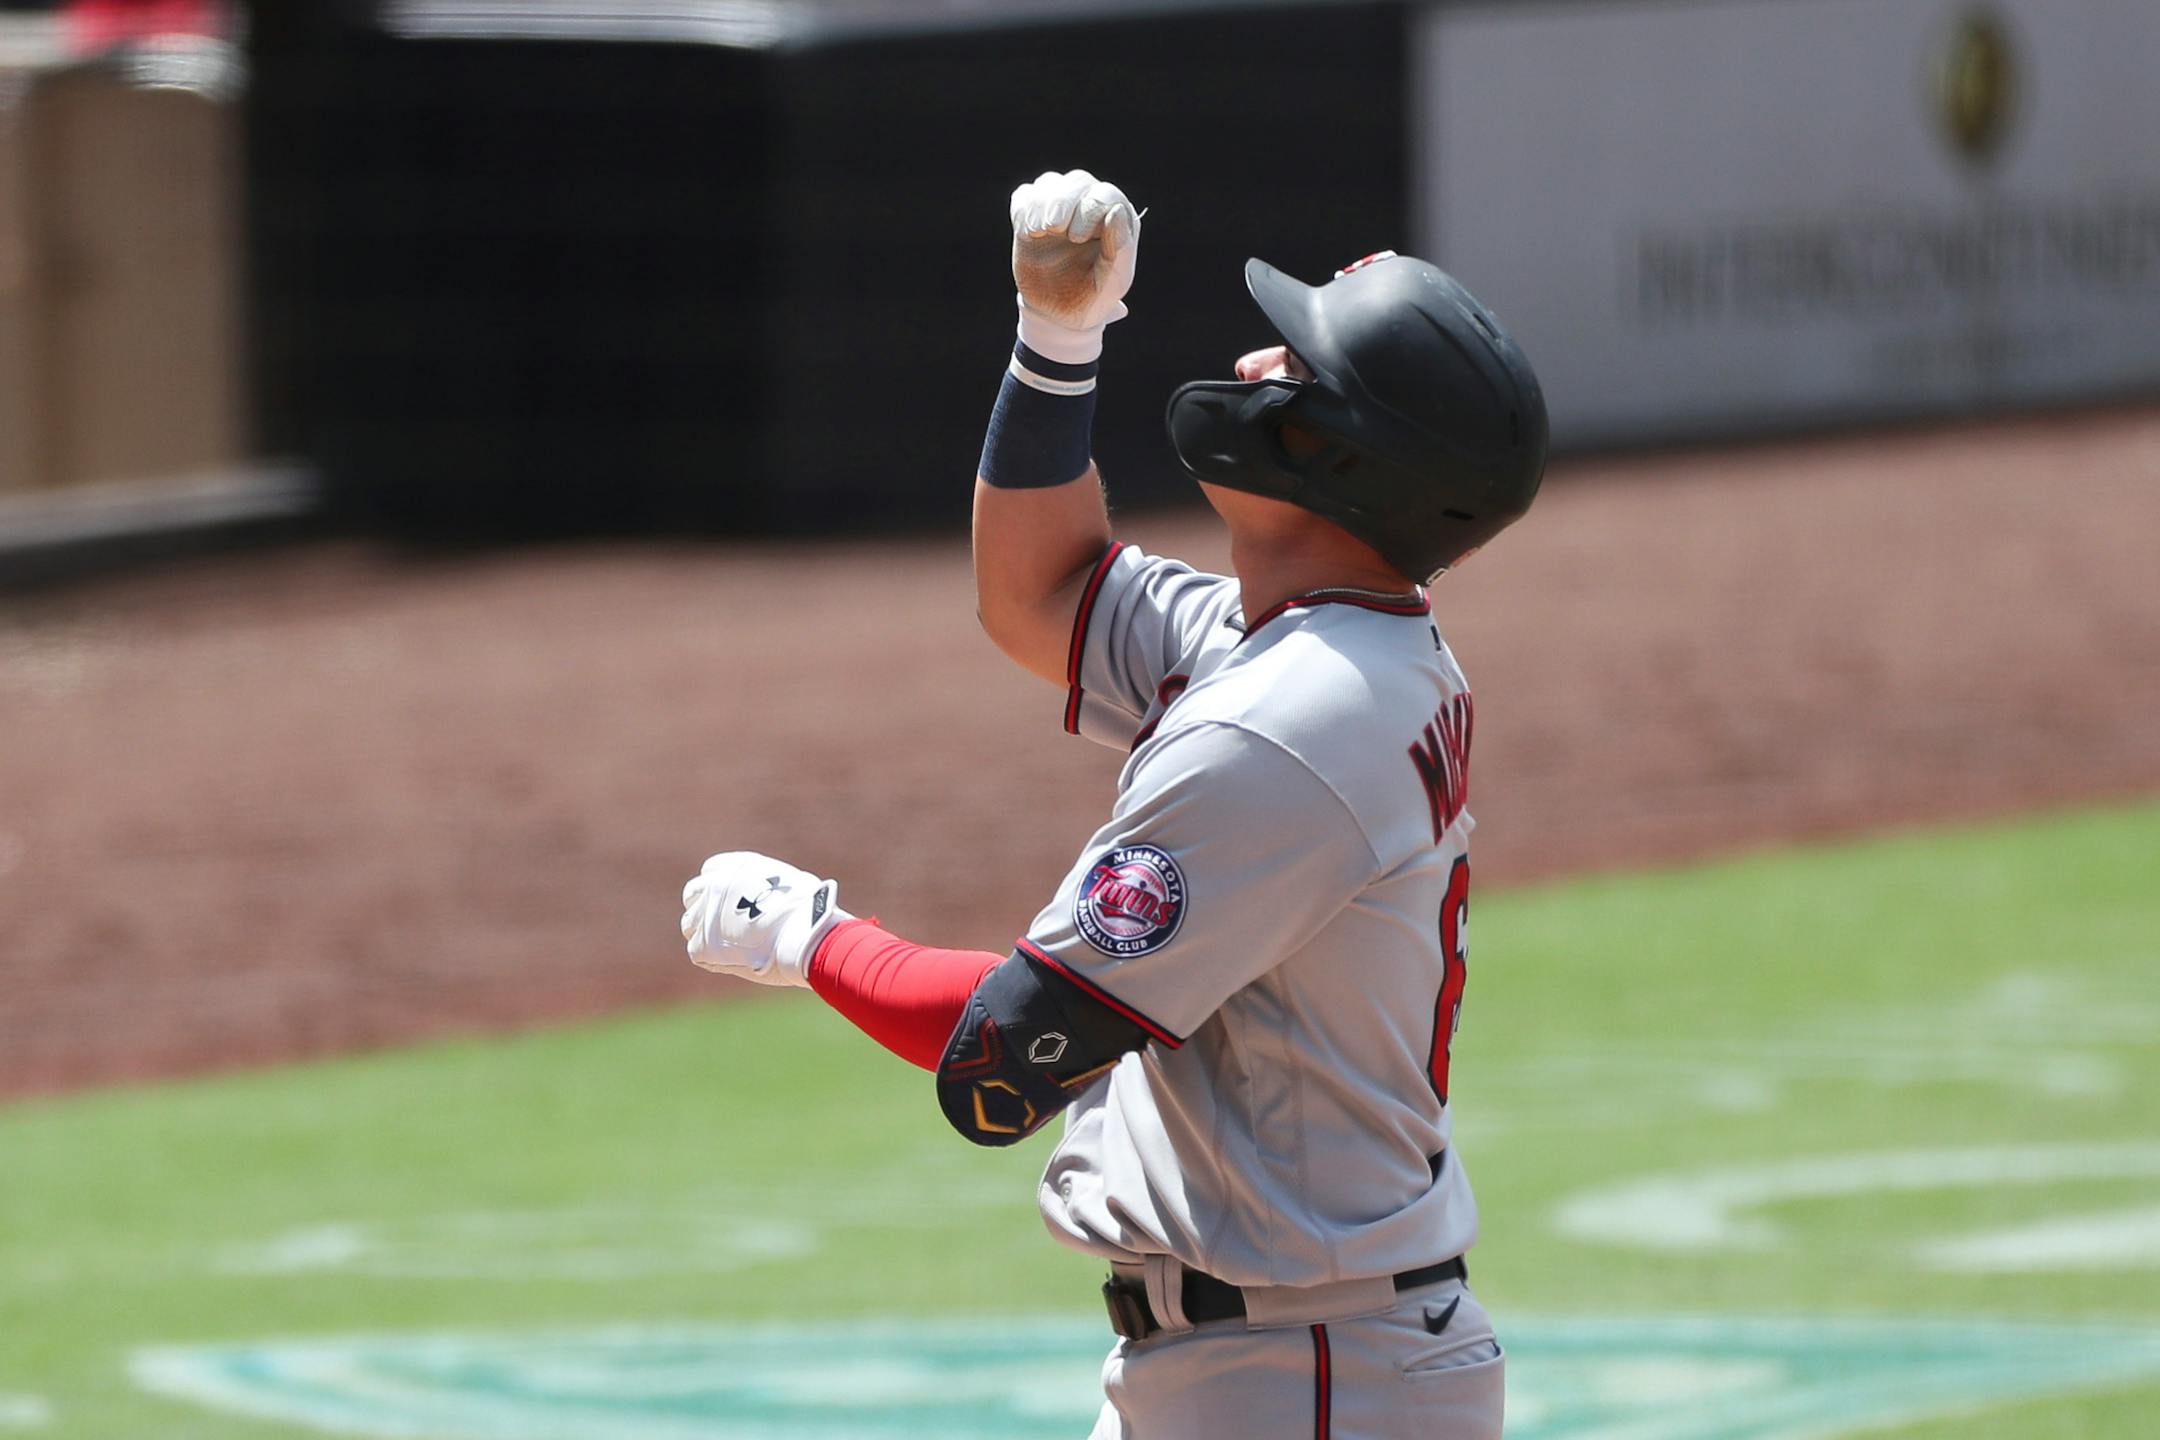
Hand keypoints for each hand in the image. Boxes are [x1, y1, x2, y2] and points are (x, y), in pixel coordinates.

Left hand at [680, 852, 850, 987]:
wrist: (806, 936)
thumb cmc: (809, 912)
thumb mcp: (788, 881)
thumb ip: (763, 884)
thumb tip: (765, 894)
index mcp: (735, 867)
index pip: (711, 870)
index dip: (719, 886)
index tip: (728, 900)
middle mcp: (714, 885)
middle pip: (693, 894)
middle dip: (704, 907)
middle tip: (721, 923)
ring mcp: (705, 915)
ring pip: (691, 924)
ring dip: (704, 932)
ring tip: (727, 946)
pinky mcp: (702, 945)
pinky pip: (697, 951)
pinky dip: (713, 958)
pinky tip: (733, 961)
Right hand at [1009, 168, 1140, 363]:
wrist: (1059, 316)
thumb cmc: (1093, 299)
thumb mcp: (1114, 283)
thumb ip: (1121, 249)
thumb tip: (1116, 210)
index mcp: (1116, 221)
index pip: (1105, 194)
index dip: (1091, 208)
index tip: (1077, 238)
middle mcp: (1089, 209)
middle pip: (1077, 181)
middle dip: (1063, 200)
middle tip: (1054, 227)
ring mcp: (1060, 211)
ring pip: (1049, 183)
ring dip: (1042, 203)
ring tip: (1039, 231)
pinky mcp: (1033, 218)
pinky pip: (1024, 196)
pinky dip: (1024, 208)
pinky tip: (1029, 233)